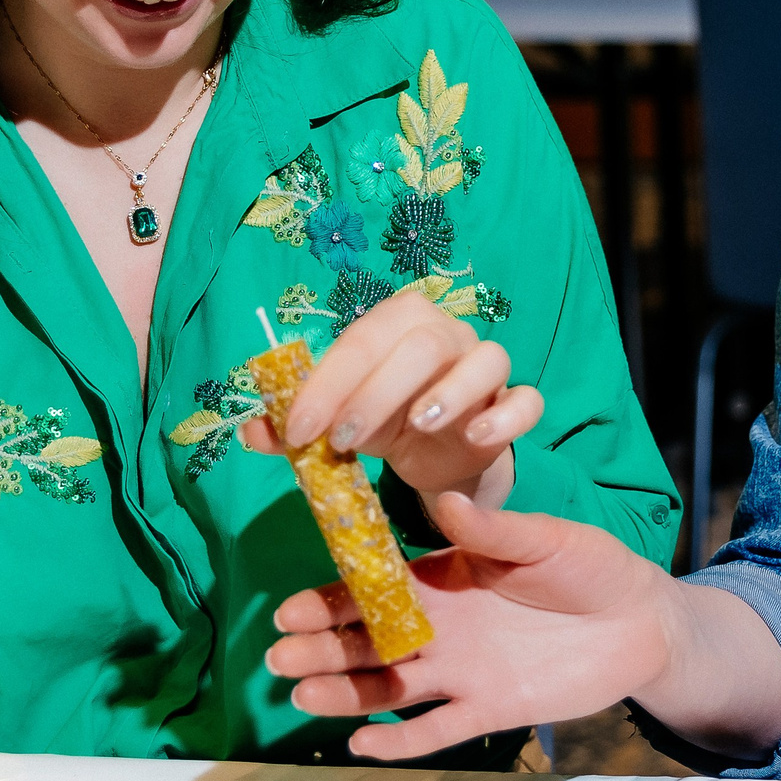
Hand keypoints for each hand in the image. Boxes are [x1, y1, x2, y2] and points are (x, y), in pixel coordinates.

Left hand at [238, 290, 542, 507]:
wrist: (436, 457)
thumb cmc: (383, 421)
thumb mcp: (334, 423)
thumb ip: (294, 426)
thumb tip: (252, 432)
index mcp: (398, 323)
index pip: (362, 340)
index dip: (326, 384)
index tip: (297, 430)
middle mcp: (448, 334)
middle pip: (422, 345)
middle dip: (375, 393)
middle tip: (342, 441)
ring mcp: (487, 367)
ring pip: (485, 359)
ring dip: (449, 393)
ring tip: (416, 428)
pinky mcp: (514, 404)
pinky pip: (527, 400)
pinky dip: (506, 417)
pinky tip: (476, 438)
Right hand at [265, 488, 676, 759]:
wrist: (640, 622)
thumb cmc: (590, 568)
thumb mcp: (545, 540)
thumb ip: (494, 530)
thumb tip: (444, 499)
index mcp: (443, 578)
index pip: (374, 590)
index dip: (331, 600)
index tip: (291, 609)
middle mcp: (441, 627)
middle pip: (367, 642)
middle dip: (321, 649)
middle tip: (279, 657)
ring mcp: (461, 671)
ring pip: (389, 687)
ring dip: (345, 693)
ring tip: (302, 697)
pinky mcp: (490, 709)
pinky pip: (437, 729)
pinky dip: (400, 739)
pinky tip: (362, 744)